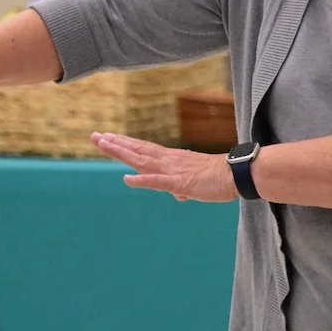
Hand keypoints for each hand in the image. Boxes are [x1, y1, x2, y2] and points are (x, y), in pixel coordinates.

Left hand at [91, 132, 237, 202]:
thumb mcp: (196, 182)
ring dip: (121, 152)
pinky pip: (157, 181)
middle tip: (95, 136)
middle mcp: (168, 160)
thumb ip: (182, 187)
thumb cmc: (218, 178)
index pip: (143, 149)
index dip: (124, 143)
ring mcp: (172, 170)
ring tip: (103, 145)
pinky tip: (127, 178)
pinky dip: (141, 179)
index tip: (108, 137)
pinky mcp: (179, 183)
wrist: (236, 174)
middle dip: (115, 143)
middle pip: (137, 150)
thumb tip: (177, 194)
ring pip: (142, 159)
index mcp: (172, 159)